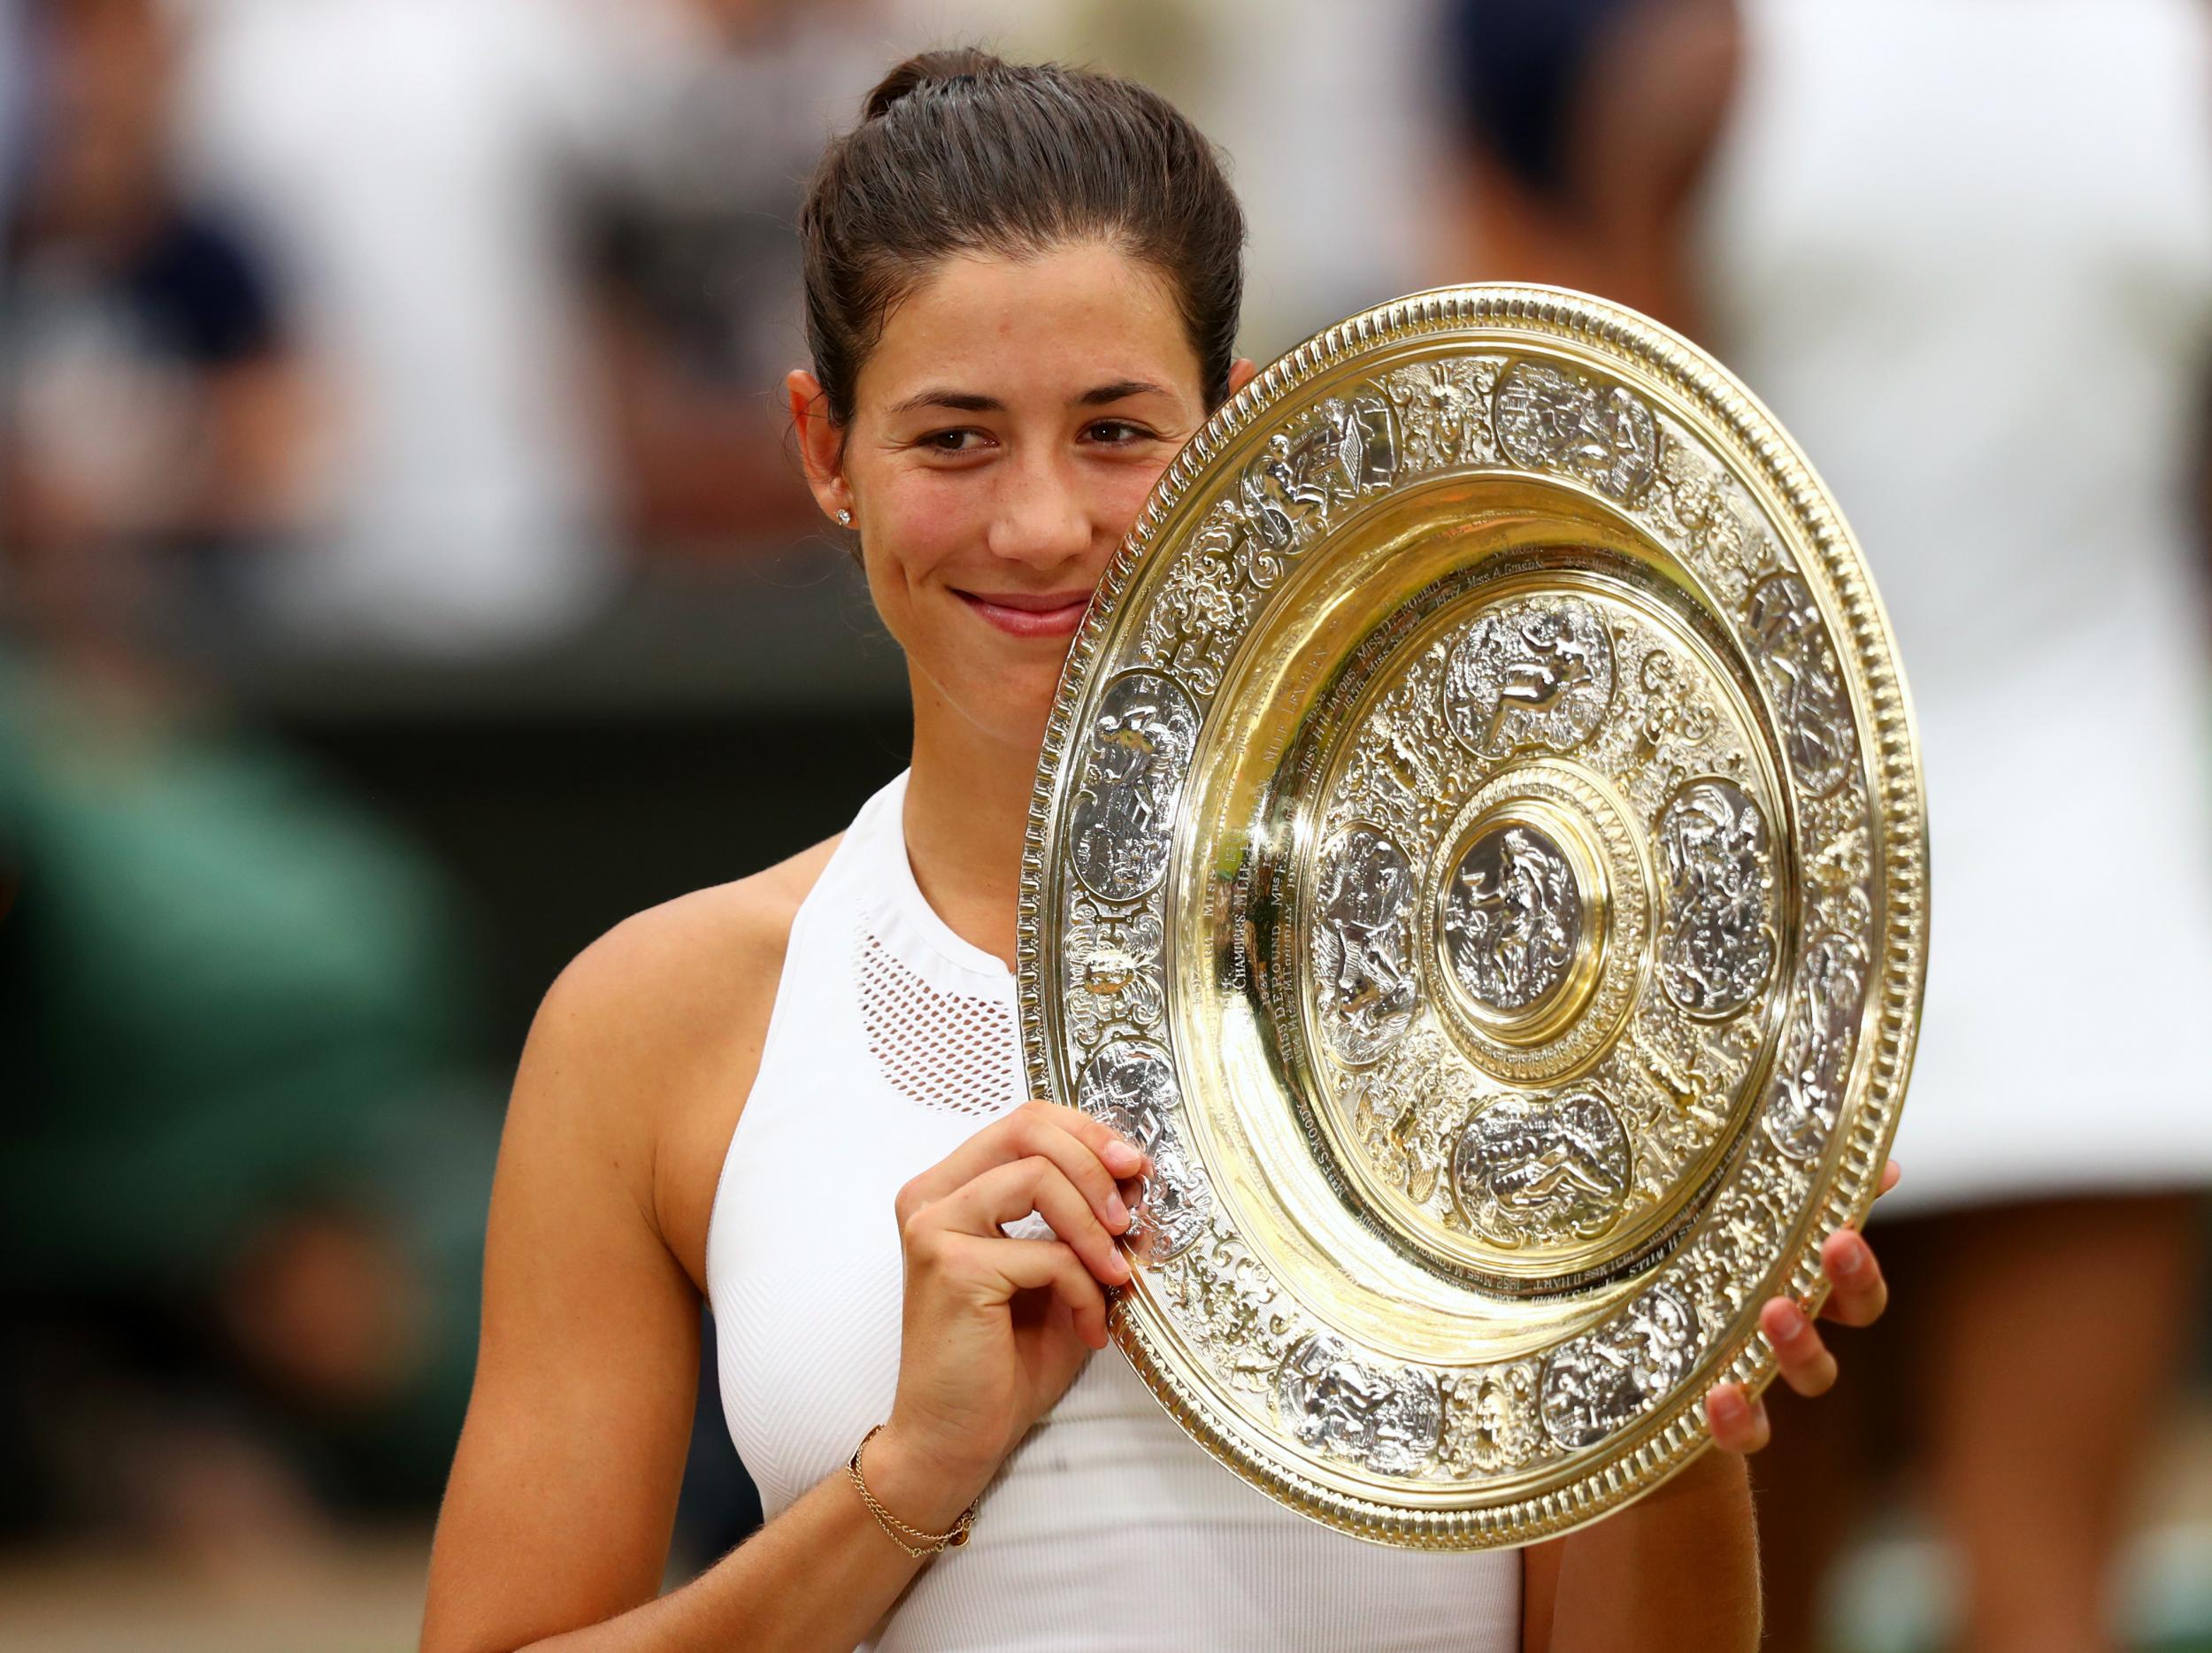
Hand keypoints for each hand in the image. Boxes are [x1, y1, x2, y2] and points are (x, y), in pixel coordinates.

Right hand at [874, 1100, 1147, 1520]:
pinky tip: (1089, 1326)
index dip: (1088, 1133)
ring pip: (1038, 1176)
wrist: (955, 1440)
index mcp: (952, 1189)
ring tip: (1117, 1274)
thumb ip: (1082, 1223)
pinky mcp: (952, 1266)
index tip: (1134, 1167)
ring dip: (1094, 1226)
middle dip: (1097, 1162)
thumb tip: (1137, 1179)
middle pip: (1028, 1129)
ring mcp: (935, 1227)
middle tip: (1132, 1210)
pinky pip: (1045, 1251)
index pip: (1025, 1122)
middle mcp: (932, 1197)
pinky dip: (1083, 1287)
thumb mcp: (1055, 1275)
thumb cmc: (1002, 1364)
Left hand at [1705, 1157, 1899, 1453]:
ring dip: (1806, 1348)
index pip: (1857, 1286)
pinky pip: (1749, 1431)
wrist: (1621, 1319)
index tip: (1842, 1237)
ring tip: (1775, 1313)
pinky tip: (1721, 1397)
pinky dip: (1742, 1421)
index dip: (1860, 1269)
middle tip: (1828, 1256)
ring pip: (1814, 1374)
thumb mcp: (1723, 1203)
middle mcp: (1791, 1327)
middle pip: (1850, 1320)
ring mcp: (1760, 1370)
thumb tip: (1877, 1162)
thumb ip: (1792, 1180)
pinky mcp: (1722, 1411)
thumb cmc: (1682, 1247)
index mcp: (1799, 1280)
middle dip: (1848, 1292)